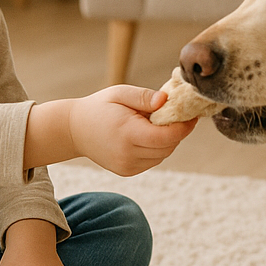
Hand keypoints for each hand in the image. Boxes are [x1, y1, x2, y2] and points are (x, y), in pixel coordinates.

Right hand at [69, 85, 197, 175]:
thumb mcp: (120, 93)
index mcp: (127, 133)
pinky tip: (147, 135)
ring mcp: (127, 166)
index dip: (184, 127)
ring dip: (167, 141)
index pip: (167, 137)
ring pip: (162, 155)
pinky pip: (153, 160)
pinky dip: (157, 149)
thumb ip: (144, 97)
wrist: (74, 129)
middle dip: (177, 132)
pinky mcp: (127, 171)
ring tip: (157, 124)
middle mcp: (128, 154)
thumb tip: (166, 100)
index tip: (191, 115)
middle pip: (168, 147)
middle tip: (176, 115)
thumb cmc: (99, 107)